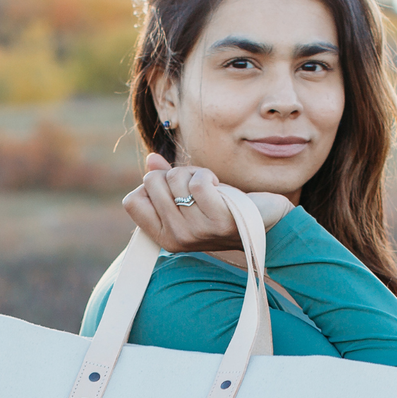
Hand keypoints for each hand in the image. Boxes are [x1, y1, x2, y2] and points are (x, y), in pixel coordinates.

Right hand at [122, 153, 292, 252]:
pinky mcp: (218, 221)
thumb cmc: (223, 208)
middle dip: (174, 173)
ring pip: (175, 179)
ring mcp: (197, 232)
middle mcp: (177, 238)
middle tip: (196, 186)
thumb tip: (152, 159)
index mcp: (164, 237)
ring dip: (193, 172)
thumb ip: (167, 181)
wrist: (264, 222)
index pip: (132, 201)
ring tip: (210, 187)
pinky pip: (198, 183)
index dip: (150, 186)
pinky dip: (207, 175)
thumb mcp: (189, 197)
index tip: (173, 190)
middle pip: (151, 183)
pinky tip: (219, 187)